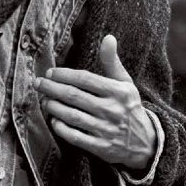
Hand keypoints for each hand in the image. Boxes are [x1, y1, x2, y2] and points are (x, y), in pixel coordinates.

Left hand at [35, 34, 155, 167]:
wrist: (146, 143)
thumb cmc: (129, 108)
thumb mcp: (126, 84)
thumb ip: (113, 62)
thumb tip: (108, 37)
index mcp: (118, 92)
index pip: (85, 79)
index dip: (64, 75)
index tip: (50, 72)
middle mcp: (112, 110)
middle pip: (75, 96)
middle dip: (52, 88)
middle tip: (38, 83)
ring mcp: (106, 130)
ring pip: (73, 116)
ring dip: (54, 107)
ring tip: (44, 101)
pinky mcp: (101, 147)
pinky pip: (76, 137)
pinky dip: (61, 128)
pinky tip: (54, 120)